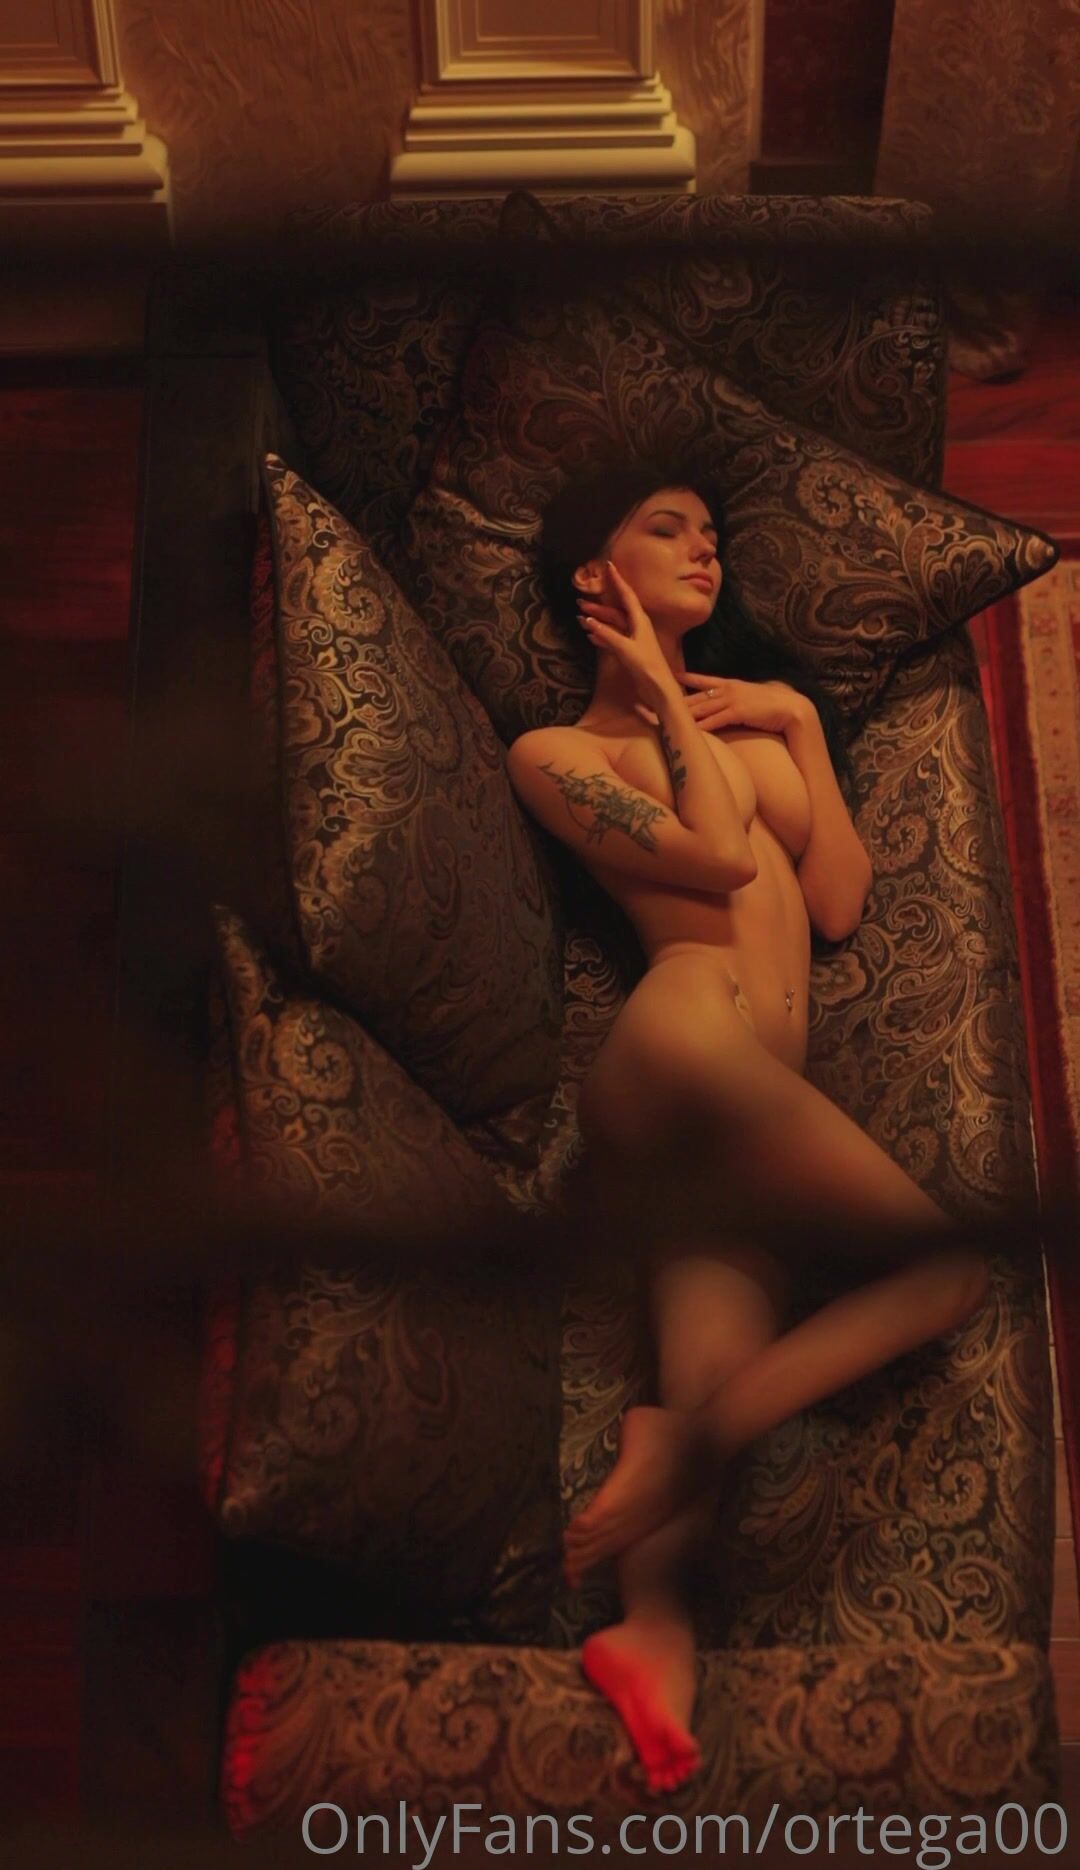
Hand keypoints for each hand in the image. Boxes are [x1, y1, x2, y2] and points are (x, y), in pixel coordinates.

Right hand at [577, 561, 679, 709]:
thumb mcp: (625, 648)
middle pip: (615, 611)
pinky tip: (590, 636)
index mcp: (640, 620)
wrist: (658, 687)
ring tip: (579, 617)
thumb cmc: (646, 665)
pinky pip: (613, 638)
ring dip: (597, 621)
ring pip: (612, 625)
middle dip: (598, 606)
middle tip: (580, 601)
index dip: (617, 580)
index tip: (609, 565)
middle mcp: (638, 626)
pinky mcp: (631, 651)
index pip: (626, 595)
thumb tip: (588, 620)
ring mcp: (634, 638)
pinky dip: (602, 635)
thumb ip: (606, 634)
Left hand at [677, 673, 808, 734]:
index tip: (670, 677)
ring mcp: (732, 700)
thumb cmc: (774, 706)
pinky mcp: (738, 712)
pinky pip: (714, 720)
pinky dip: (700, 726)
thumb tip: (727, 708)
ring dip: (682, 715)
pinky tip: (688, 731)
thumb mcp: (751, 698)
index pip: (704, 681)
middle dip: (676, 701)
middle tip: (656, 704)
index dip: (686, 679)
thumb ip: (736, 701)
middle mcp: (728, 690)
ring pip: (701, 708)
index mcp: (731, 685)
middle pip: (696, 697)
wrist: (792, 708)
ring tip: (664, 720)